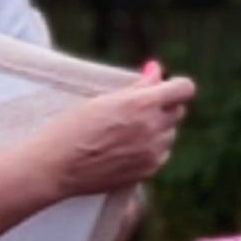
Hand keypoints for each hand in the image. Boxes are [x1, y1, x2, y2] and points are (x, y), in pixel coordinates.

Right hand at [46, 76, 196, 196]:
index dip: (177, 86)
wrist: (56, 166)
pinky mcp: (149, 170)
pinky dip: (152, 149)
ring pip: (170, 133)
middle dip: (164, 107)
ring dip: (158, 129)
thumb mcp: (103, 99)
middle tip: (138, 111)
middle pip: (178, 111)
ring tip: (126, 133)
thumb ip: (137, 86)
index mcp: (142, 104)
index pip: (184, 89)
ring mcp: (153, 151)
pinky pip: (162, 153)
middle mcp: (152, 127)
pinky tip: (126, 149)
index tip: (167, 88)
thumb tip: (156, 70)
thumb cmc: (73, 127)